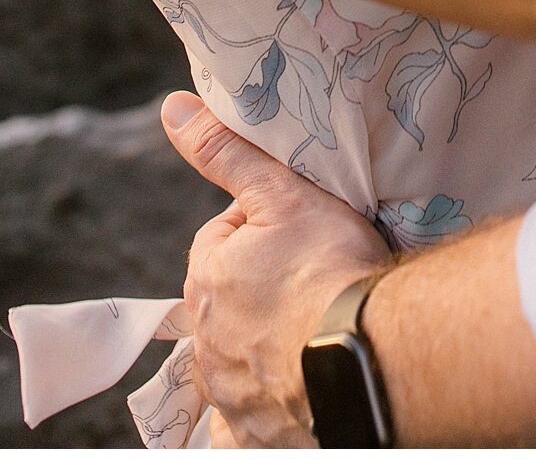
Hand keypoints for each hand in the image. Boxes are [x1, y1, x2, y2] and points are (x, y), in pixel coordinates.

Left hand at [162, 92, 390, 449]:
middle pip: (229, 301)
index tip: (300, 236)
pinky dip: (264, 405)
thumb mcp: (281, 193)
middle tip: (312, 281)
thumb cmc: (327, 268)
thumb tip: (171, 108)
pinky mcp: (255, 432)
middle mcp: (205, 341)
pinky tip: (291, 390)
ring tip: (314, 331)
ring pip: (238, 357)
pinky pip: (247, 419)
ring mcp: (229, 393)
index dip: (262, 232)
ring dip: (265, 345)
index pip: (222, 240)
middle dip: (260, 290)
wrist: (364, 357)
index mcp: (205, 277)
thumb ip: (224, 152)